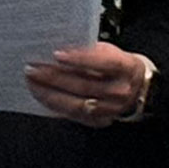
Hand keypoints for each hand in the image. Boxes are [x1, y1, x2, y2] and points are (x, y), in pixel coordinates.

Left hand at [24, 42, 150, 125]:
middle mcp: (121, 91)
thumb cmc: (116, 63)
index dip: (79, 58)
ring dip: (49, 93)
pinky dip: (55, 105)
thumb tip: (56, 47)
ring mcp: (112, 108)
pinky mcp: (102, 120)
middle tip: (31, 68)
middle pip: (84, 85)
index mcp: (125, 68)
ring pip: (77, 103)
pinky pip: (74, 115)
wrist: (137, 85)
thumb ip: (87, 50)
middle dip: (54, 76)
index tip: (56, 54)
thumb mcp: (108, 50)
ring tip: (31, 82)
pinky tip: (41, 95)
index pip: (102, 63)